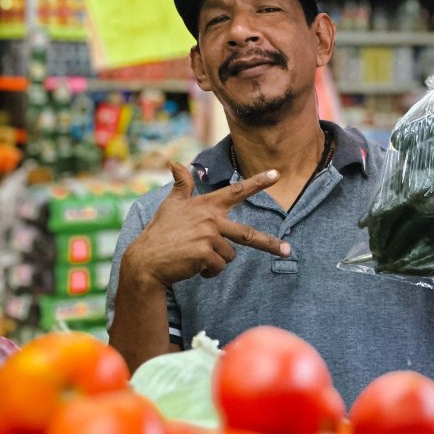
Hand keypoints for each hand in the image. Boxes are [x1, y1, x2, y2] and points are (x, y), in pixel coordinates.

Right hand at [122, 161, 289, 287]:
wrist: (145, 260)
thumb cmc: (159, 231)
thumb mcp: (170, 204)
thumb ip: (181, 184)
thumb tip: (174, 162)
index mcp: (207, 206)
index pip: (237, 191)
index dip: (258, 182)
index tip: (277, 173)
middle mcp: (211, 219)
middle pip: (248, 234)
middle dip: (271, 244)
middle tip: (288, 251)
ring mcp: (209, 237)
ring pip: (229, 255)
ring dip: (216, 261)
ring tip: (194, 257)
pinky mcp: (205, 254)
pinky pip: (218, 267)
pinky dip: (209, 272)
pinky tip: (192, 267)